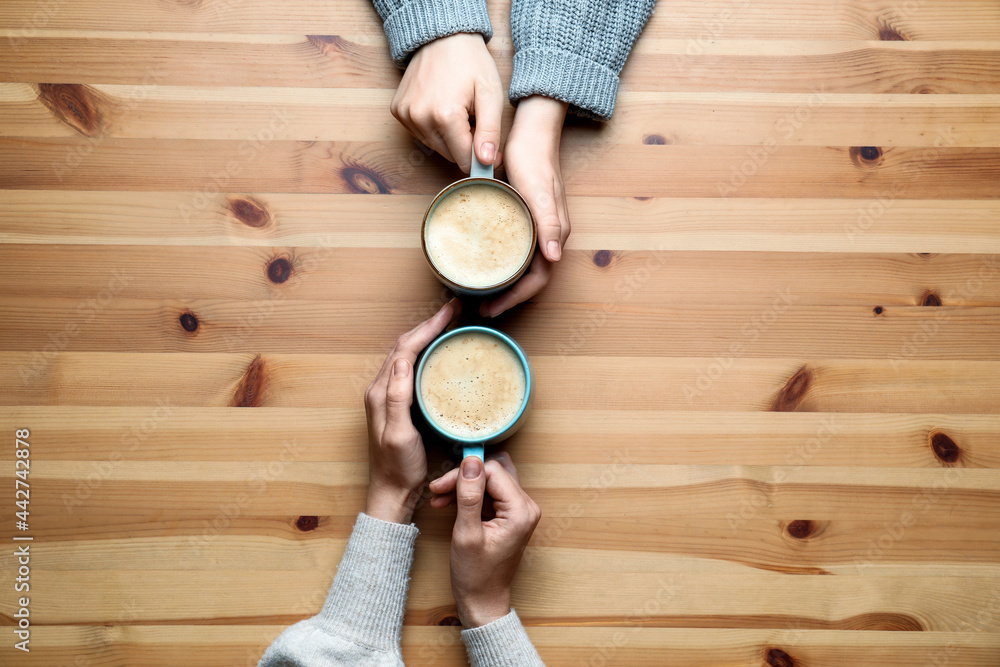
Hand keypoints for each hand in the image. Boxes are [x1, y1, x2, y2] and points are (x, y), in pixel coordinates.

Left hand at [363, 298, 459, 523]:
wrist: (392, 492)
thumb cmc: (398, 468)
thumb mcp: (398, 434)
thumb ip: (397, 398)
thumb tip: (403, 361)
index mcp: (381, 393)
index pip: (405, 349)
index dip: (427, 327)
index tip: (451, 312)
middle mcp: (381, 390)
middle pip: (405, 346)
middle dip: (429, 325)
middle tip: (454, 311)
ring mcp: (388, 397)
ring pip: (408, 355)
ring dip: (427, 336)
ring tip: (449, 325)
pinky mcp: (398, 405)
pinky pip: (412, 369)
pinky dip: (426, 354)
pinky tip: (440, 355)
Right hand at [391, 33, 502, 173]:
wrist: (443, 37)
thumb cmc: (470, 62)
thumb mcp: (490, 95)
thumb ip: (490, 132)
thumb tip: (487, 162)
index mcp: (445, 116)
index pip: (464, 160)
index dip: (482, 158)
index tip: (492, 150)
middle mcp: (420, 119)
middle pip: (450, 156)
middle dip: (465, 145)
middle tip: (474, 120)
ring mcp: (406, 115)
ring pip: (436, 147)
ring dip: (450, 137)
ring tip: (458, 111)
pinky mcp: (398, 112)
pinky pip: (421, 135)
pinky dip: (434, 128)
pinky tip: (441, 107)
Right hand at [429, 453, 540, 626]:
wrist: (482, 600)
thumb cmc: (475, 575)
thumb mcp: (466, 534)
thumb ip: (469, 496)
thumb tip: (470, 461)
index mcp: (520, 511)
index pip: (492, 471)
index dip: (463, 474)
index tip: (440, 486)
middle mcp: (526, 506)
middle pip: (493, 472)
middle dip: (463, 479)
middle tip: (438, 491)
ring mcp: (520, 510)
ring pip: (491, 480)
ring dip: (465, 486)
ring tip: (440, 498)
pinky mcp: (511, 514)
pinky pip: (491, 492)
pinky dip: (470, 495)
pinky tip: (450, 504)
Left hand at [481, 95, 569, 317]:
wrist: (531, 131)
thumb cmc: (534, 159)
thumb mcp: (539, 192)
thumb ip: (550, 224)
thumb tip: (555, 257)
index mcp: (554, 234)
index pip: (538, 279)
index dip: (516, 298)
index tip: (491, 308)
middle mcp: (548, 236)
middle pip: (530, 278)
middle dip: (507, 297)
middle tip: (480, 307)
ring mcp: (536, 228)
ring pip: (522, 266)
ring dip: (504, 283)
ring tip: (479, 292)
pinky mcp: (524, 219)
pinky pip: (514, 250)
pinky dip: (500, 263)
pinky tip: (483, 263)